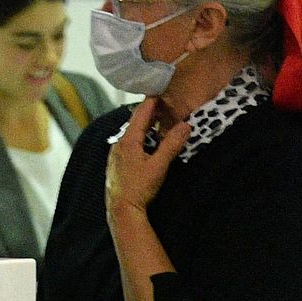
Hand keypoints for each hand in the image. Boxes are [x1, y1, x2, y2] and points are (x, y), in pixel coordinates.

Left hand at [105, 97, 187, 214]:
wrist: (121, 209)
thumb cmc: (139, 187)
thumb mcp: (159, 166)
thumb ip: (172, 145)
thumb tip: (186, 125)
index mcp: (128, 140)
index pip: (140, 113)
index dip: (151, 101)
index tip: (160, 91)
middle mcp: (119, 143)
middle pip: (135, 122)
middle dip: (149, 113)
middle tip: (163, 104)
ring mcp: (116, 154)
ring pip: (131, 134)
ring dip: (144, 126)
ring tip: (157, 122)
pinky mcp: (116, 163)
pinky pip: (128, 143)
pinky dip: (139, 138)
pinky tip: (146, 144)